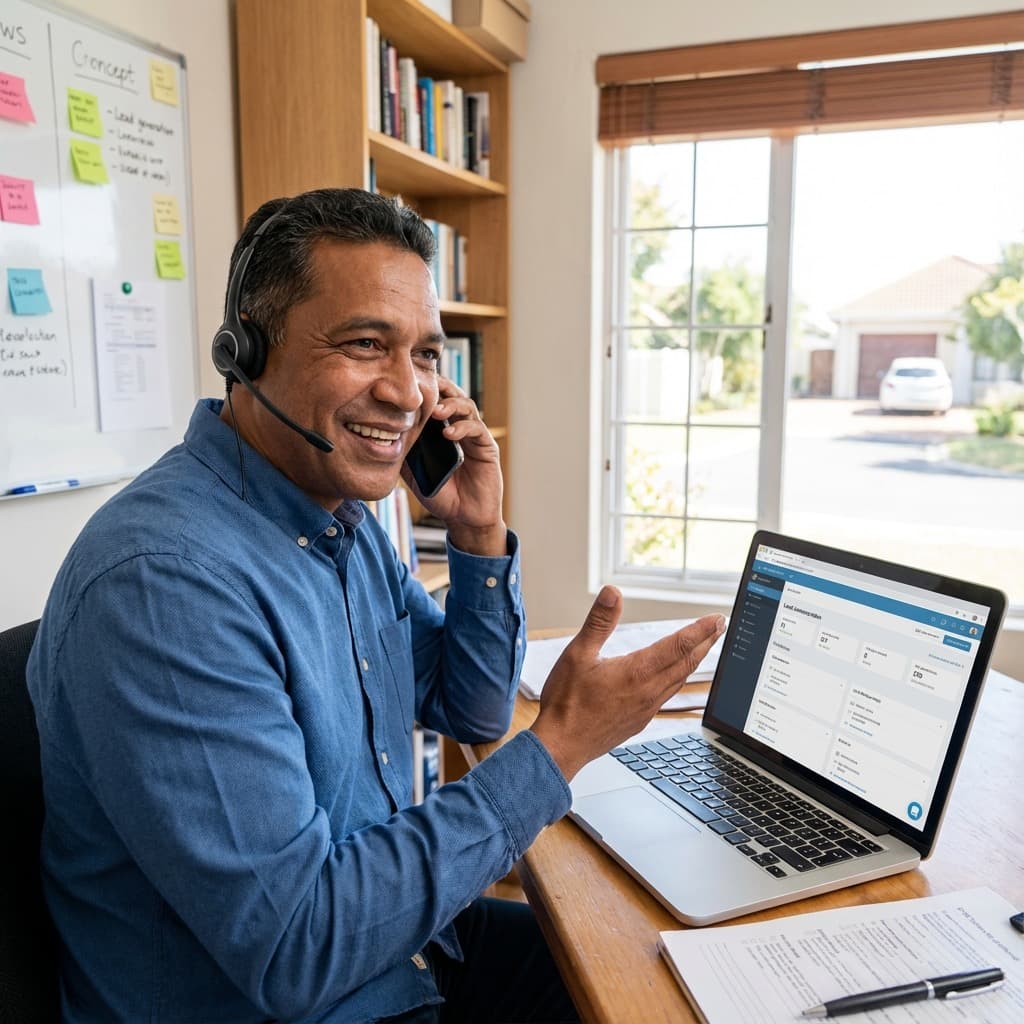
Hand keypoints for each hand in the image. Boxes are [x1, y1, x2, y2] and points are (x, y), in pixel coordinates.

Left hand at [401, 378, 505, 556]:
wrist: (463, 518)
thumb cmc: (440, 495)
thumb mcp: (414, 472)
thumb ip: (403, 453)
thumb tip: (382, 437)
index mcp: (443, 430)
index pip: (437, 401)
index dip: (427, 390)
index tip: (410, 383)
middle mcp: (460, 428)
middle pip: (454, 395)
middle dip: (442, 388)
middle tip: (426, 387)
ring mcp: (475, 436)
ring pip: (467, 407)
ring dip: (451, 405)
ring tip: (437, 412)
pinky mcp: (487, 448)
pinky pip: (477, 430)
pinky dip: (463, 427)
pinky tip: (449, 434)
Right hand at [530, 587, 726, 780]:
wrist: (562, 746)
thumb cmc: (567, 702)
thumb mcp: (578, 653)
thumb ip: (599, 622)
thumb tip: (613, 593)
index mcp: (637, 671)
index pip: (678, 645)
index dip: (700, 629)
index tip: (717, 618)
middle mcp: (648, 691)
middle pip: (687, 662)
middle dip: (706, 642)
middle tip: (720, 627)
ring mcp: (647, 709)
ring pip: (680, 680)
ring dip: (695, 661)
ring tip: (704, 647)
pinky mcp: (640, 721)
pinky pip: (668, 696)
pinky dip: (679, 680)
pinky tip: (674, 678)